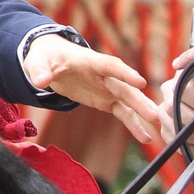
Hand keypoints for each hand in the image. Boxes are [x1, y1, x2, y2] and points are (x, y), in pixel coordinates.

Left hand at [24, 34, 159, 143]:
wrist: (50, 60)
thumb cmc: (46, 57)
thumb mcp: (38, 62)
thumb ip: (40, 71)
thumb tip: (40, 81)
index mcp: (91, 60)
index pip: (111, 66)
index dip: (125, 73)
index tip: (141, 82)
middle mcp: (104, 74)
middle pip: (124, 87)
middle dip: (139, 100)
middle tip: (154, 114)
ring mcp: (107, 87)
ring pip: (128, 101)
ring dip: (142, 114)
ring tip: (155, 129)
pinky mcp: (106, 100)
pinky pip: (123, 113)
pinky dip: (134, 124)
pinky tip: (145, 137)